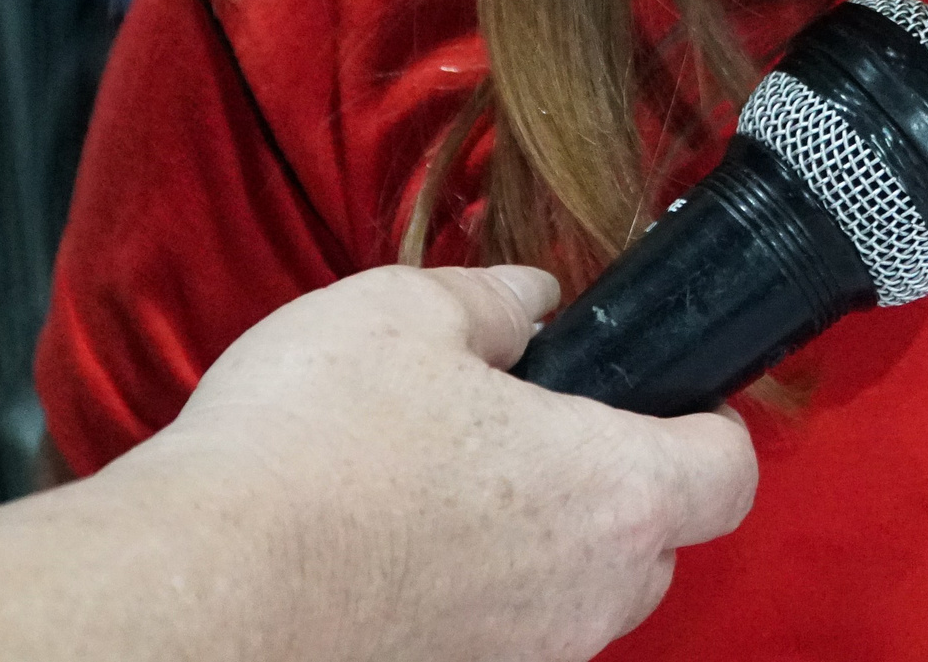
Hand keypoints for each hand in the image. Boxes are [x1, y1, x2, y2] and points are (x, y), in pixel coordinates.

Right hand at [105, 264, 757, 661]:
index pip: (727, 471)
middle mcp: (587, 598)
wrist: (200, 595)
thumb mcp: (401, 313)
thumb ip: (492, 300)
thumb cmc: (311, 447)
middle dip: (607, 489)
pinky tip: (390, 557)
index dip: (708, 425)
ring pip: (568, 601)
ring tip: (433, 494)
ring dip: (529, 551)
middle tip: (522, 435)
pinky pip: (494, 641)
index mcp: (610, 492)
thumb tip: (531, 300)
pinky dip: (465, 602)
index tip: (671, 397)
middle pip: (651, 544)